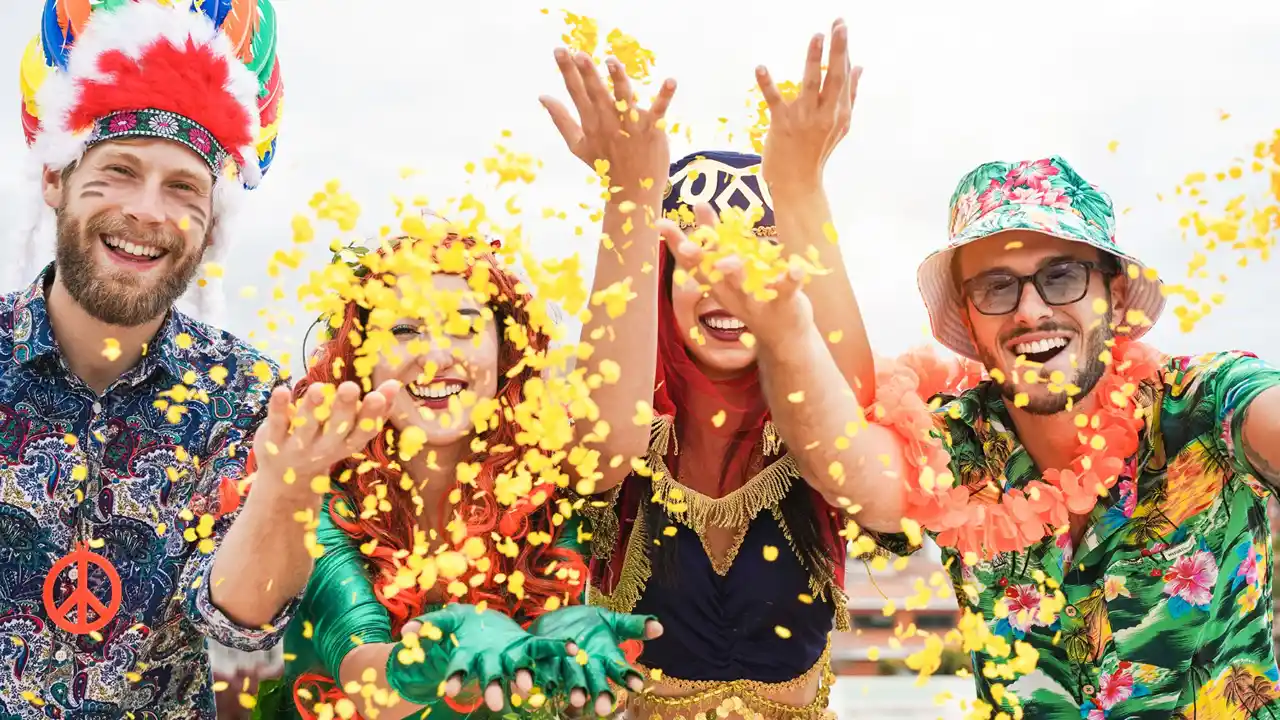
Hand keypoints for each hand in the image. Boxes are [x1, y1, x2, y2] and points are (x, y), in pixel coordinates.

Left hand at [251, 380, 398, 494]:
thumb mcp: (349, 434)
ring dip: (312, 408)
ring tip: (319, 388)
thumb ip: (372, 412)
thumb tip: (394, 384)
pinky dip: (279, 408)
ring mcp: (297, 447)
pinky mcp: (272, 440)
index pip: (363, 432)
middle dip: (343, 408)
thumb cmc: (325, 446)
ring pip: (306, 426)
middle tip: (350, 387)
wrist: (285, 481)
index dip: (372, 415)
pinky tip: (282, 390)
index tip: (379, 395)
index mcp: (346, 445)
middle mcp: (324, 449)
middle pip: (336, 429)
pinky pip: (276, 423)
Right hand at [390, 604, 571, 711]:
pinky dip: (559, 647)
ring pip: (518, 671)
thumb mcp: (445, 622)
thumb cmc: (462, 627)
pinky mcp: (529, 646)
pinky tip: (574, 647)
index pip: (459, 668)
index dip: (455, 678)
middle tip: (498, 705)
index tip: (449, 690)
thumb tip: (407, 632)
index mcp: (469, 655)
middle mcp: (491, 662)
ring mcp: (511, 657)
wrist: (483, 625)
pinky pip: (545, 647)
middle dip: (494, 689)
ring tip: (529, 692)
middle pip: (491, 678)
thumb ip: (429, 626)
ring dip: (524, 680)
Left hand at [528, 606, 661, 716]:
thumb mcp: (611, 620)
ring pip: (572, 680)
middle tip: (604, 708)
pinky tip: (547, 683)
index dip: (628, 677)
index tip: (636, 685)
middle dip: (600, 694)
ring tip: (577, 701)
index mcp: (606, 657)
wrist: (557, 619)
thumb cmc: (590, 624)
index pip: (620, 669)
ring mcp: (567, 667)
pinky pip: (546, 672)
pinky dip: (546, 679)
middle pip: (596, 682)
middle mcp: (588, 667)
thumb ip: (633, 625)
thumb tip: (659, 627)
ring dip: (575, 690)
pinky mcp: (545, 663)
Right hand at [540, 48, 676, 192]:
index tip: (559, 50)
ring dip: (618, 80)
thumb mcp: (577, 144)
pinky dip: (665, 96)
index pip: (576, 92)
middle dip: (587, 73)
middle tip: (578, 53)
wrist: (632, 190)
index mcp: (590, 123)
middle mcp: (609, 122)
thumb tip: (542, 96)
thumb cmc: (604, 164)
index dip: (567, 71)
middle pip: (596, 93)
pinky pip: (659, 110)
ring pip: (624, 99)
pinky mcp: (653, 129)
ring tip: (611, 62)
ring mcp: (631, 126)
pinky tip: (671, 81)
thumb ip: (560, 119)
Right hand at [660, 204, 814, 345]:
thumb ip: (717, 239)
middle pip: (712, 273)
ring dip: (735, 272)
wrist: (783, 338)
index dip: (676, 243)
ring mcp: (757, 299)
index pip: (692, 262)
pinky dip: (792, 277)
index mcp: (717, 283)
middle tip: (689, 246)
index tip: (661, 223)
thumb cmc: (753, 295)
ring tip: (728, 261)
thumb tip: (699, 203)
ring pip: (743, 285)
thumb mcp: (731, 269)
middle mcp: (732, 293)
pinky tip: (796, 266)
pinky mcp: (783, 302)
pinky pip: (786, 289)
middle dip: (700, 259)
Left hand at [757, 18, 859, 188]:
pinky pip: (774, 100)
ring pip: (810, 85)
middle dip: (838, 50)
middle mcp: (825, 114)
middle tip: (839, 25)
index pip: (843, 77)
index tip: (842, 26)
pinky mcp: (782, 124)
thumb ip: (850, 95)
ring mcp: (803, 119)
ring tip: (816, 37)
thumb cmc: (817, 150)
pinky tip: (760, 67)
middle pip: (834, 78)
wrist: (798, 183)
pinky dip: (766, 83)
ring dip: (813, 60)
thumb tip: (860, 67)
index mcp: (839, 112)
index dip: (844, 51)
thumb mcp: (839, 125)